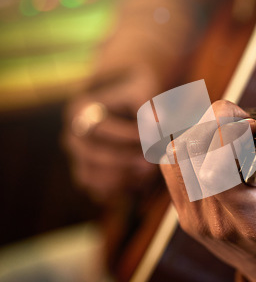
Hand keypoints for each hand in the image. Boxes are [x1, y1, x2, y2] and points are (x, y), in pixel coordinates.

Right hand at [63, 65, 161, 202]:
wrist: (133, 99)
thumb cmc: (140, 92)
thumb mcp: (146, 89)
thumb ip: (150, 107)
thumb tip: (155, 129)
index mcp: (81, 110)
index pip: (99, 127)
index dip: (128, 135)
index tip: (154, 138)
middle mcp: (74, 135)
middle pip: (92, 155)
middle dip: (124, 160)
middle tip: (151, 162)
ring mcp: (79, 157)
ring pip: (90, 177)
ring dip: (121, 179)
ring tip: (147, 171)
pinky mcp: (91, 175)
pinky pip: (99, 192)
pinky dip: (119, 190)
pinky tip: (141, 180)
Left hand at [160, 100, 255, 281]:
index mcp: (254, 219)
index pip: (217, 169)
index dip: (227, 133)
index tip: (252, 125)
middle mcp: (217, 221)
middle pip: (190, 151)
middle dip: (215, 121)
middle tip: (244, 123)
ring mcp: (196, 220)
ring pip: (175, 155)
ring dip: (199, 131)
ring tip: (227, 132)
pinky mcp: (185, 217)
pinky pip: (171, 167)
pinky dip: (187, 146)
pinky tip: (211, 145)